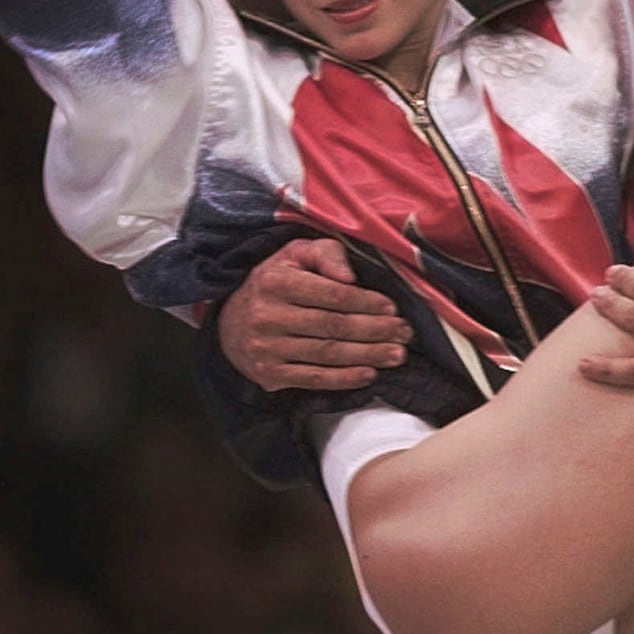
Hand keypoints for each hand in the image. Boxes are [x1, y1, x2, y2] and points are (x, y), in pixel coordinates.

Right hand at [217, 238, 412, 392]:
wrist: (228, 320)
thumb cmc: (274, 280)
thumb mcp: (295, 254)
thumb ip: (327, 254)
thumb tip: (351, 276)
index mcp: (276, 281)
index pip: (331, 295)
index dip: (366, 302)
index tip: (392, 308)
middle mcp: (268, 316)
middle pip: (333, 326)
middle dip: (375, 331)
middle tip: (405, 333)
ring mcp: (267, 348)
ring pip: (328, 354)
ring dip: (368, 355)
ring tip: (397, 354)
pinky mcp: (269, 374)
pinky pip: (314, 378)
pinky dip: (345, 379)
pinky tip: (369, 374)